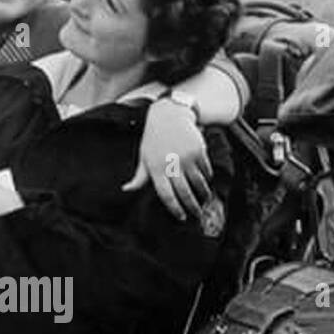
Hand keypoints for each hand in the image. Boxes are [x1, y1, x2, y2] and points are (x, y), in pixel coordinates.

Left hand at [125, 99, 212, 220]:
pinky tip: (206, 181)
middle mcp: (171, 165)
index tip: (181, 217)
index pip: (166, 195)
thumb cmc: (153, 139)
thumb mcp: (143, 157)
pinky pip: (206, 170)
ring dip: (203, 194)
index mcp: (155, 169)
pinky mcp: (198, 151)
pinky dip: (207, 177)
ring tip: (204, 200)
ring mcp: (186, 158)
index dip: (174, 208)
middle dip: (192, 206)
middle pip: (184, 193)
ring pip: (198, 183)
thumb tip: (126, 190)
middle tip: (197, 215)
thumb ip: (139, 177)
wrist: (169, 116)